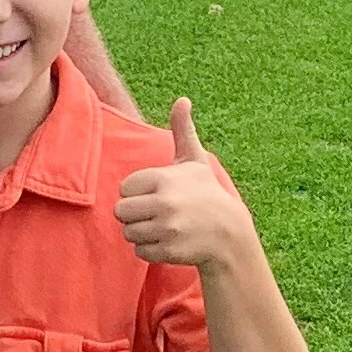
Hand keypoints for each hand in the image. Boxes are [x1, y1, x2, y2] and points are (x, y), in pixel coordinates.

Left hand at [115, 100, 254, 268]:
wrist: (229, 234)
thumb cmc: (206, 193)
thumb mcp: (194, 161)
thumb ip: (182, 130)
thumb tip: (182, 99)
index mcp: (163, 178)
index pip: (124, 189)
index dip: (138, 194)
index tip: (158, 195)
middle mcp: (165, 202)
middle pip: (122, 212)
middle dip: (136, 216)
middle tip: (158, 215)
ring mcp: (168, 228)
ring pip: (129, 233)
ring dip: (142, 234)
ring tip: (164, 228)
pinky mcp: (169, 250)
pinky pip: (140, 252)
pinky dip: (151, 250)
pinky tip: (169, 242)